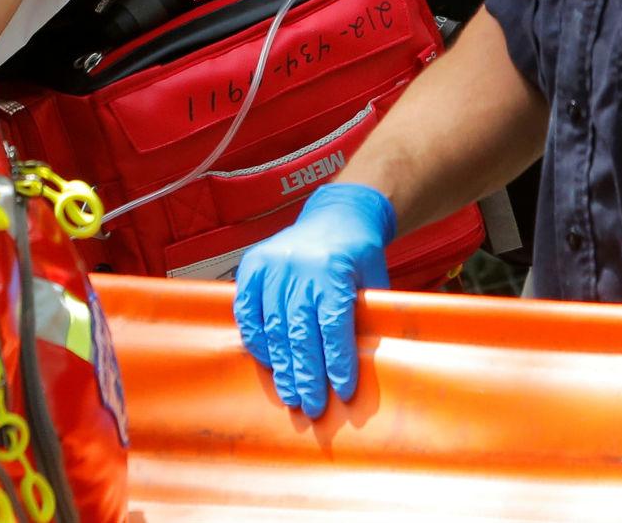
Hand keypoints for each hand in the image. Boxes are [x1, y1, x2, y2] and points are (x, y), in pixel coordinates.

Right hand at [232, 182, 395, 417]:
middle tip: (311, 406)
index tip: (341, 391)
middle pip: (300, 332)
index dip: (337, 362)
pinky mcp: (252, 265)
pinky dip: (256, 339)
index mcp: (332, 269)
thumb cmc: (360, 254)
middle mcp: (298, 267)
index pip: (333, 325)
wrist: (337, 214)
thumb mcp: (374, 280)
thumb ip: (366, 316)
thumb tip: (364, 366)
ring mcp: (271, 265)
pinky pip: (248, 310)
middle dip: (306, 374)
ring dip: (282, 365)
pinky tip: (267, 362)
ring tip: (290, 395)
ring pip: (273, 326)